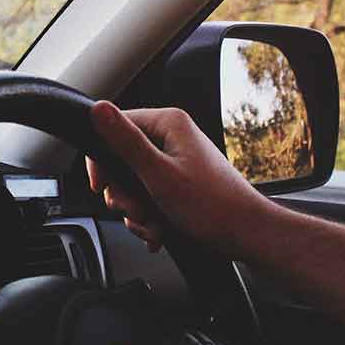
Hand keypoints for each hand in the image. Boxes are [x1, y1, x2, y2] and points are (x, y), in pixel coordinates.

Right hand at [85, 101, 269, 256]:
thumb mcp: (158, 174)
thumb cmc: (213, 206)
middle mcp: (172, 137)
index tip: (102, 186)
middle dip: (124, 195)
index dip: (102, 161)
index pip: (114, 127)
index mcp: (168, 123)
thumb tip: (98, 109)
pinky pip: (148, 196)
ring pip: (133, 184)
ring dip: (137, 212)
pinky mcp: (179, 183)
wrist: (247, 235)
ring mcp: (176, 161)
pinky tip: (160, 230)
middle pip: (120, 161)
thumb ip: (125, 142)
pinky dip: (149, 218)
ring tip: (153, 225)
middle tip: (137, 211)